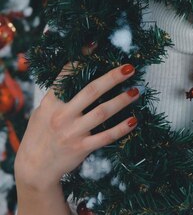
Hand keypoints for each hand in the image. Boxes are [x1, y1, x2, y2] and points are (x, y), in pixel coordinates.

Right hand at [14, 60, 138, 189]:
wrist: (34, 168)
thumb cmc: (39, 135)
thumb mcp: (42, 111)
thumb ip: (57, 95)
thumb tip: (76, 74)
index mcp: (50, 102)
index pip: (66, 75)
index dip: (81, 59)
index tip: (95, 46)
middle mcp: (62, 115)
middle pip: (91, 91)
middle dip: (112, 77)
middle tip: (129, 68)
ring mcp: (72, 132)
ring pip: (102, 112)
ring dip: (122, 100)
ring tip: (136, 91)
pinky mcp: (82, 148)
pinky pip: (106, 136)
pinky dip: (121, 128)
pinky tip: (134, 120)